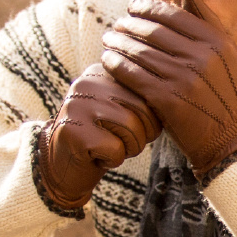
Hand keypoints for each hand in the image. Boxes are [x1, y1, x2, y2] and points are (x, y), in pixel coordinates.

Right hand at [37, 64, 159, 209]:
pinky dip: (112, 160)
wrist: (61, 165)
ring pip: (132, 129)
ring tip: (108, 146)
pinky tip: (96, 156)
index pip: (148, 89)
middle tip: (119, 140)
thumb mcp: (123, 111)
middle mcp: (88, 82)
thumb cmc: (102, 137)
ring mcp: (77, 105)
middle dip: (141, 134)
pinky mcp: (72, 131)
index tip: (130, 125)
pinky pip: (114, 149)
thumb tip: (176, 95)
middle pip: (143, 110)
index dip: (149, 118)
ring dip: (127, 148)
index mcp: (104, 72)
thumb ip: (143, 98)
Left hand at [100, 0, 236, 180]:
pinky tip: (108, 61)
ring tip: (109, 39)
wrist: (234, 137)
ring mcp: (183, 79)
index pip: (172, 14)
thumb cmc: (229, 93)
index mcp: (216, 41)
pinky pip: (132, 75)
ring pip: (138, 51)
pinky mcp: (167, 100)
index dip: (147, 8)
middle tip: (117, 25)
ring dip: (118, 42)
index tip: (134, 8)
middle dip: (128, 24)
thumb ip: (205, 17)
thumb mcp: (228, 52)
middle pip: (152, 31)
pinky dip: (116, 65)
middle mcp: (201, 57)